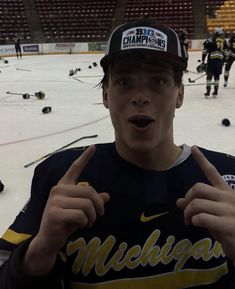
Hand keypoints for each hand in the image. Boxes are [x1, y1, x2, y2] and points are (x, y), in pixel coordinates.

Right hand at [24, 145, 109, 274]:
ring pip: (87, 204)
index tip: (94, 147)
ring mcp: (55, 200)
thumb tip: (107, 196)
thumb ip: (92, 201)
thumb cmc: (65, 223)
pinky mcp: (54, 213)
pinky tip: (81, 226)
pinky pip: (81, 215)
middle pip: (89, 191)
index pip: (75, 168)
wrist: (49, 240)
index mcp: (64, 185)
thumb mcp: (81, 210)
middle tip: (99, 215)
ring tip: (89, 223)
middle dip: (98, 205)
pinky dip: (85, 222)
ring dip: (92, 217)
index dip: (85, 157)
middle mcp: (58, 189)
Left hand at [177, 146, 234, 262]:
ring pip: (197, 203)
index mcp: (226, 192)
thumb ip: (198, 207)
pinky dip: (194, 221)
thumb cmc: (230, 230)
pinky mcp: (228, 224)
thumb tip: (179, 201)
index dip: (202, 159)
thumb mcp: (212, 215)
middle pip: (198, 188)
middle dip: (187, 199)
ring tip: (189, 221)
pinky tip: (197, 225)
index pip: (212, 172)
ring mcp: (229, 210)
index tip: (193, 147)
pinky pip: (202, 218)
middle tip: (186, 212)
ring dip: (187, 213)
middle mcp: (228, 197)